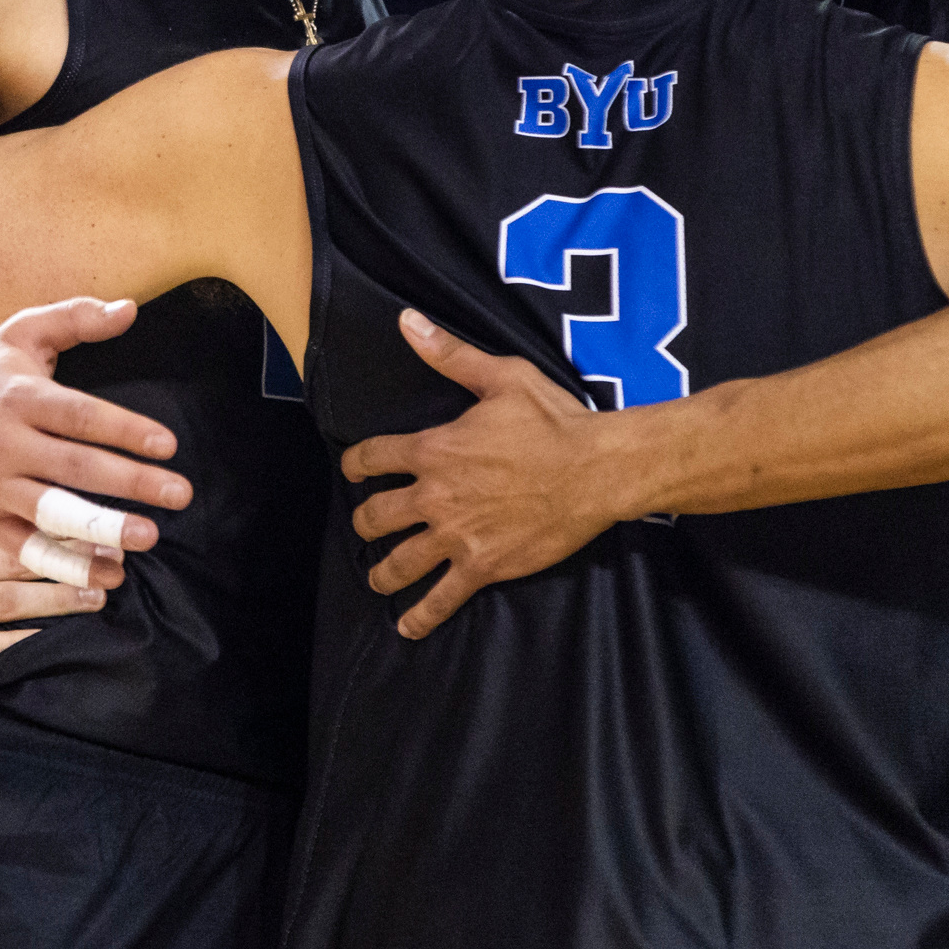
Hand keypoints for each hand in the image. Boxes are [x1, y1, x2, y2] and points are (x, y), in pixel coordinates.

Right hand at [0, 300, 187, 554]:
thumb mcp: (18, 334)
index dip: (124, 430)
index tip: (167, 445)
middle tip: (180, 494)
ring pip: (51, 513)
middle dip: (130, 482)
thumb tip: (130, 308)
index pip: (79, 415)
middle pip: (74, 466)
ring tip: (148, 537)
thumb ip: (74, 318)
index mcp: (18, 397)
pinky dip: (68, 566)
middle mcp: (3, 444)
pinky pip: (28, 549)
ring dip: (102, 528)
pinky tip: (110, 577)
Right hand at [0, 494, 111, 666]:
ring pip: (7, 599)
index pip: (8, 505)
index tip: (112, 494)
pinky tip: (60, 632)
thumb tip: (15, 407)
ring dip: (61, 595)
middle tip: (127, 546)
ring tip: (106, 585)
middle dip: (78, 551)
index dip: (64, 502)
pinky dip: (21, 640)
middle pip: (16, 553)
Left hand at [340, 311, 623, 638]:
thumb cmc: (553, 420)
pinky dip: (421, 615)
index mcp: (434, 449)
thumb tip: (407, 322)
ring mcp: (456, 535)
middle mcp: (435, 496)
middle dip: (364, 522)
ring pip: (400, 562)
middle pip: (377, 516)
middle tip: (365, 527)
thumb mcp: (502, 377)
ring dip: (382, 572)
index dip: (356, 464)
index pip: (373, 457)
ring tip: (377, 578)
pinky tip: (407, 626)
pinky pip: (442, 598)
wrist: (596, 470)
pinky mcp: (483, 565)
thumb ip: (449, 355)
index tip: (352, 471)